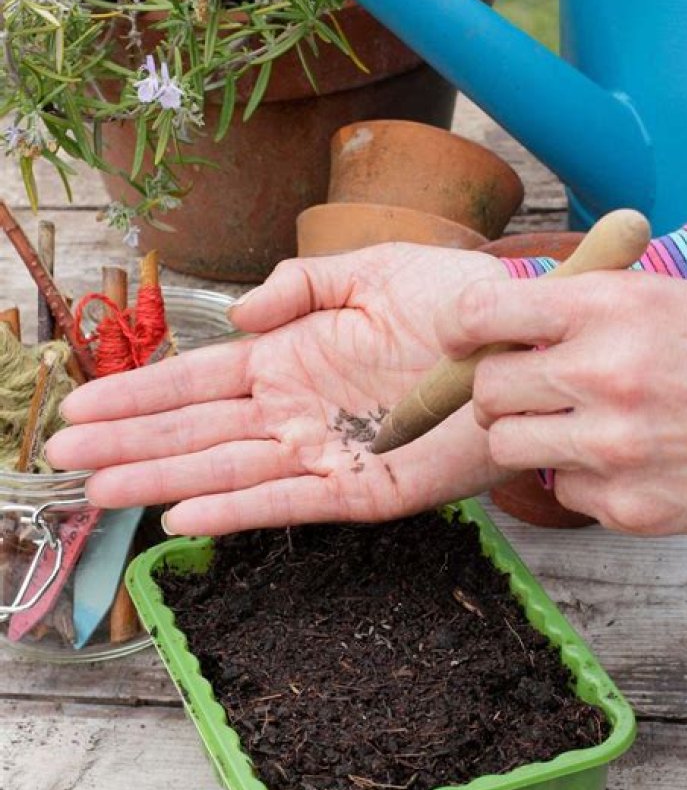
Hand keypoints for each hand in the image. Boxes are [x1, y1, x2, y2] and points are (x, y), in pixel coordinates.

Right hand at [46, 244, 510, 534]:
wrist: (520, 339)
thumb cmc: (454, 301)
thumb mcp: (369, 272)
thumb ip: (300, 286)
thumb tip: (239, 316)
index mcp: (293, 357)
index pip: (199, 379)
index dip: (139, 393)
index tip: (83, 406)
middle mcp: (297, 408)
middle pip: (197, 429)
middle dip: (130, 441)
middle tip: (64, 458)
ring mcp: (326, 451)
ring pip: (228, 469)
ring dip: (163, 478)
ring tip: (100, 491)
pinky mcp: (364, 489)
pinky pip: (290, 503)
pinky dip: (237, 511)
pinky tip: (182, 517)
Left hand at [435, 271, 686, 535]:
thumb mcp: (658, 298)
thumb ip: (577, 304)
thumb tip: (492, 318)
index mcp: (610, 308)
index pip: (483, 310)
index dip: (461, 327)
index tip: (464, 338)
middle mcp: (605, 374)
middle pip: (485, 388)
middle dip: (496, 388)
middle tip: (527, 388)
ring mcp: (614, 445)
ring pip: (505, 445)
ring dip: (526, 435)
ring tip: (571, 423)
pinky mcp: (626, 504)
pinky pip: (559, 488)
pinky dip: (578, 475)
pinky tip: (620, 458)